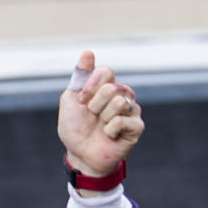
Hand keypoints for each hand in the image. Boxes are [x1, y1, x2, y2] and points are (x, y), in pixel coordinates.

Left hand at [57, 50, 143, 177]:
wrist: (81, 154)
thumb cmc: (75, 128)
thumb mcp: (71, 100)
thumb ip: (80, 77)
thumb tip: (88, 52)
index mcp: (107, 85)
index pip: (105, 72)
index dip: (89, 87)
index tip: (81, 100)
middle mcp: (122, 94)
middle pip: (112, 87)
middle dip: (95, 105)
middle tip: (92, 116)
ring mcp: (132, 110)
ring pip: (120, 102)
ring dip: (103, 117)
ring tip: (101, 126)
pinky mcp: (137, 126)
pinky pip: (123, 120)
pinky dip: (110, 130)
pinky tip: (109, 135)